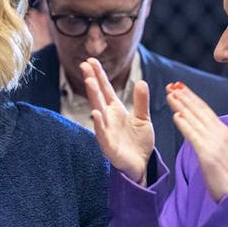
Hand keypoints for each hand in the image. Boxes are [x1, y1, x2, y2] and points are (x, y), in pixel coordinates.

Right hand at [81, 58, 154, 183]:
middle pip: (98, 96)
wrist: (141, 165)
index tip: (90, 61)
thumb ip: (141, 102)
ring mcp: (107, 132)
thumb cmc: (139, 143)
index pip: (105, 89)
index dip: (99, 75)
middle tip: (84, 65)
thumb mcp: (143, 119)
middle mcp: (108, 119)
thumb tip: (141, 82)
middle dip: (92, 81)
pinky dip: (98, 124)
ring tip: (90, 82)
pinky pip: (102, 134)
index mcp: (116, 111)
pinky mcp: (109, 147)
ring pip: (98, 112)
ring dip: (93, 97)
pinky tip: (95, 114)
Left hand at [166, 83, 227, 200]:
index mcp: (222, 131)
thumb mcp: (218, 151)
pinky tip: (176, 116)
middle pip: (200, 110)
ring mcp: (214, 142)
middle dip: (185, 96)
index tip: (180, 88)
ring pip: (195, 119)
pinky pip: (194, 136)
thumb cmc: (226, 175)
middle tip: (171, 85)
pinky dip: (185, 125)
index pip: (205, 110)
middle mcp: (219, 133)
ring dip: (182, 106)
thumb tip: (196, 130)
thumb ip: (208, 139)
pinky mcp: (208, 154)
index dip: (191, 98)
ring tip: (170, 95)